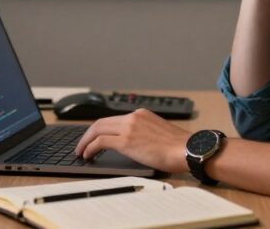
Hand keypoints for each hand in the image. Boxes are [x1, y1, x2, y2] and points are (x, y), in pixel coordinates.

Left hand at [73, 109, 190, 173]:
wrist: (188, 149)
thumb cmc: (179, 147)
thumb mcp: (159, 133)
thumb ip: (144, 133)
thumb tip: (134, 144)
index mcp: (141, 114)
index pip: (114, 119)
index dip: (100, 129)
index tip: (94, 137)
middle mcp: (133, 116)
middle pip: (101, 122)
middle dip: (88, 134)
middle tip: (82, 145)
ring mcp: (129, 127)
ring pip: (97, 129)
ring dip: (86, 141)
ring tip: (81, 151)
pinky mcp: (126, 140)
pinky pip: (100, 141)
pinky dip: (90, 147)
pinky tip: (88, 155)